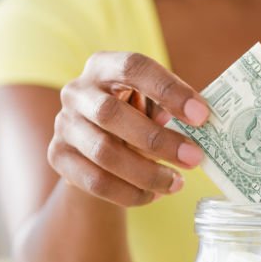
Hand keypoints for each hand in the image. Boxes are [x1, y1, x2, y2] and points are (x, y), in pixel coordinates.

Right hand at [48, 52, 208, 206]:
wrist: (93, 149)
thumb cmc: (133, 117)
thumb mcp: (149, 103)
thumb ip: (168, 107)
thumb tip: (199, 122)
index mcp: (104, 66)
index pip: (134, 67)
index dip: (169, 90)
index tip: (202, 115)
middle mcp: (77, 91)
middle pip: (112, 114)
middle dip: (159, 140)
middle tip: (194, 158)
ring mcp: (64, 124)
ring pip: (104, 152)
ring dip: (147, 172)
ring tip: (177, 183)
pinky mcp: (58, 157)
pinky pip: (95, 181)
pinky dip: (130, 192)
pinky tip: (154, 195)